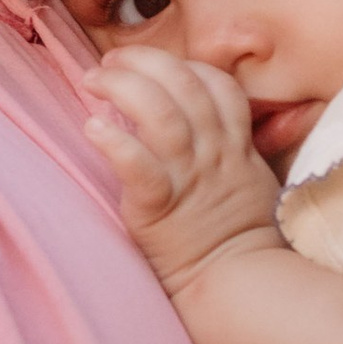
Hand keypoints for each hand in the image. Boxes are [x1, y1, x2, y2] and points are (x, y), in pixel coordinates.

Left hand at [85, 47, 286, 298]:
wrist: (234, 281)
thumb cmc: (239, 236)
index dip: (185, 65)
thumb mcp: (250, 180)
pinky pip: (137, 165)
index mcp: (234, 145)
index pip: (218, 85)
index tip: (155, 65)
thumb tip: (200, 123)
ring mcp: (188, 177)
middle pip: (183, 85)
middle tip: (112, 61)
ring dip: (122, 87)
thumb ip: (230, 146)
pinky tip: (92, 128)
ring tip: (93, 81)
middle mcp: (213, 153)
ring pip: (159, 113)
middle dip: (144, 62)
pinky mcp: (160, 206)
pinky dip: (114, 141)